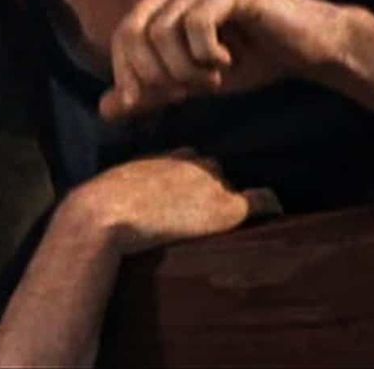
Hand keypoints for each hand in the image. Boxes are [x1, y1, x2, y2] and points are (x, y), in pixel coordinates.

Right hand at [61, 151, 253, 254]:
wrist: (103, 214)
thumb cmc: (98, 205)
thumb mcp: (112, 186)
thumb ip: (120, 187)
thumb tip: (96, 207)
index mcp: (164, 157)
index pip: (190, 160)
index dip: (192, 177)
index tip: (190, 191)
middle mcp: (192, 163)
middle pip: (214, 170)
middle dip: (213, 186)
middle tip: (207, 209)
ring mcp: (211, 184)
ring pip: (230, 186)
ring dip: (231, 199)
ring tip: (236, 216)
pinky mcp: (225, 207)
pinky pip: (259, 200)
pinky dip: (267, 204)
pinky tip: (276, 211)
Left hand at [102, 0, 345, 120]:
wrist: (310, 50)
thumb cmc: (251, 61)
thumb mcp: (191, 83)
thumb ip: (151, 93)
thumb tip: (105, 110)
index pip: (121, 35)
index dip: (127, 75)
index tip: (148, 103)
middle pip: (134, 32)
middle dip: (155, 74)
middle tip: (187, 90)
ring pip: (163, 32)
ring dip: (185, 69)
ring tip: (213, 76)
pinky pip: (195, 25)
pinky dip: (206, 55)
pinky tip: (228, 60)